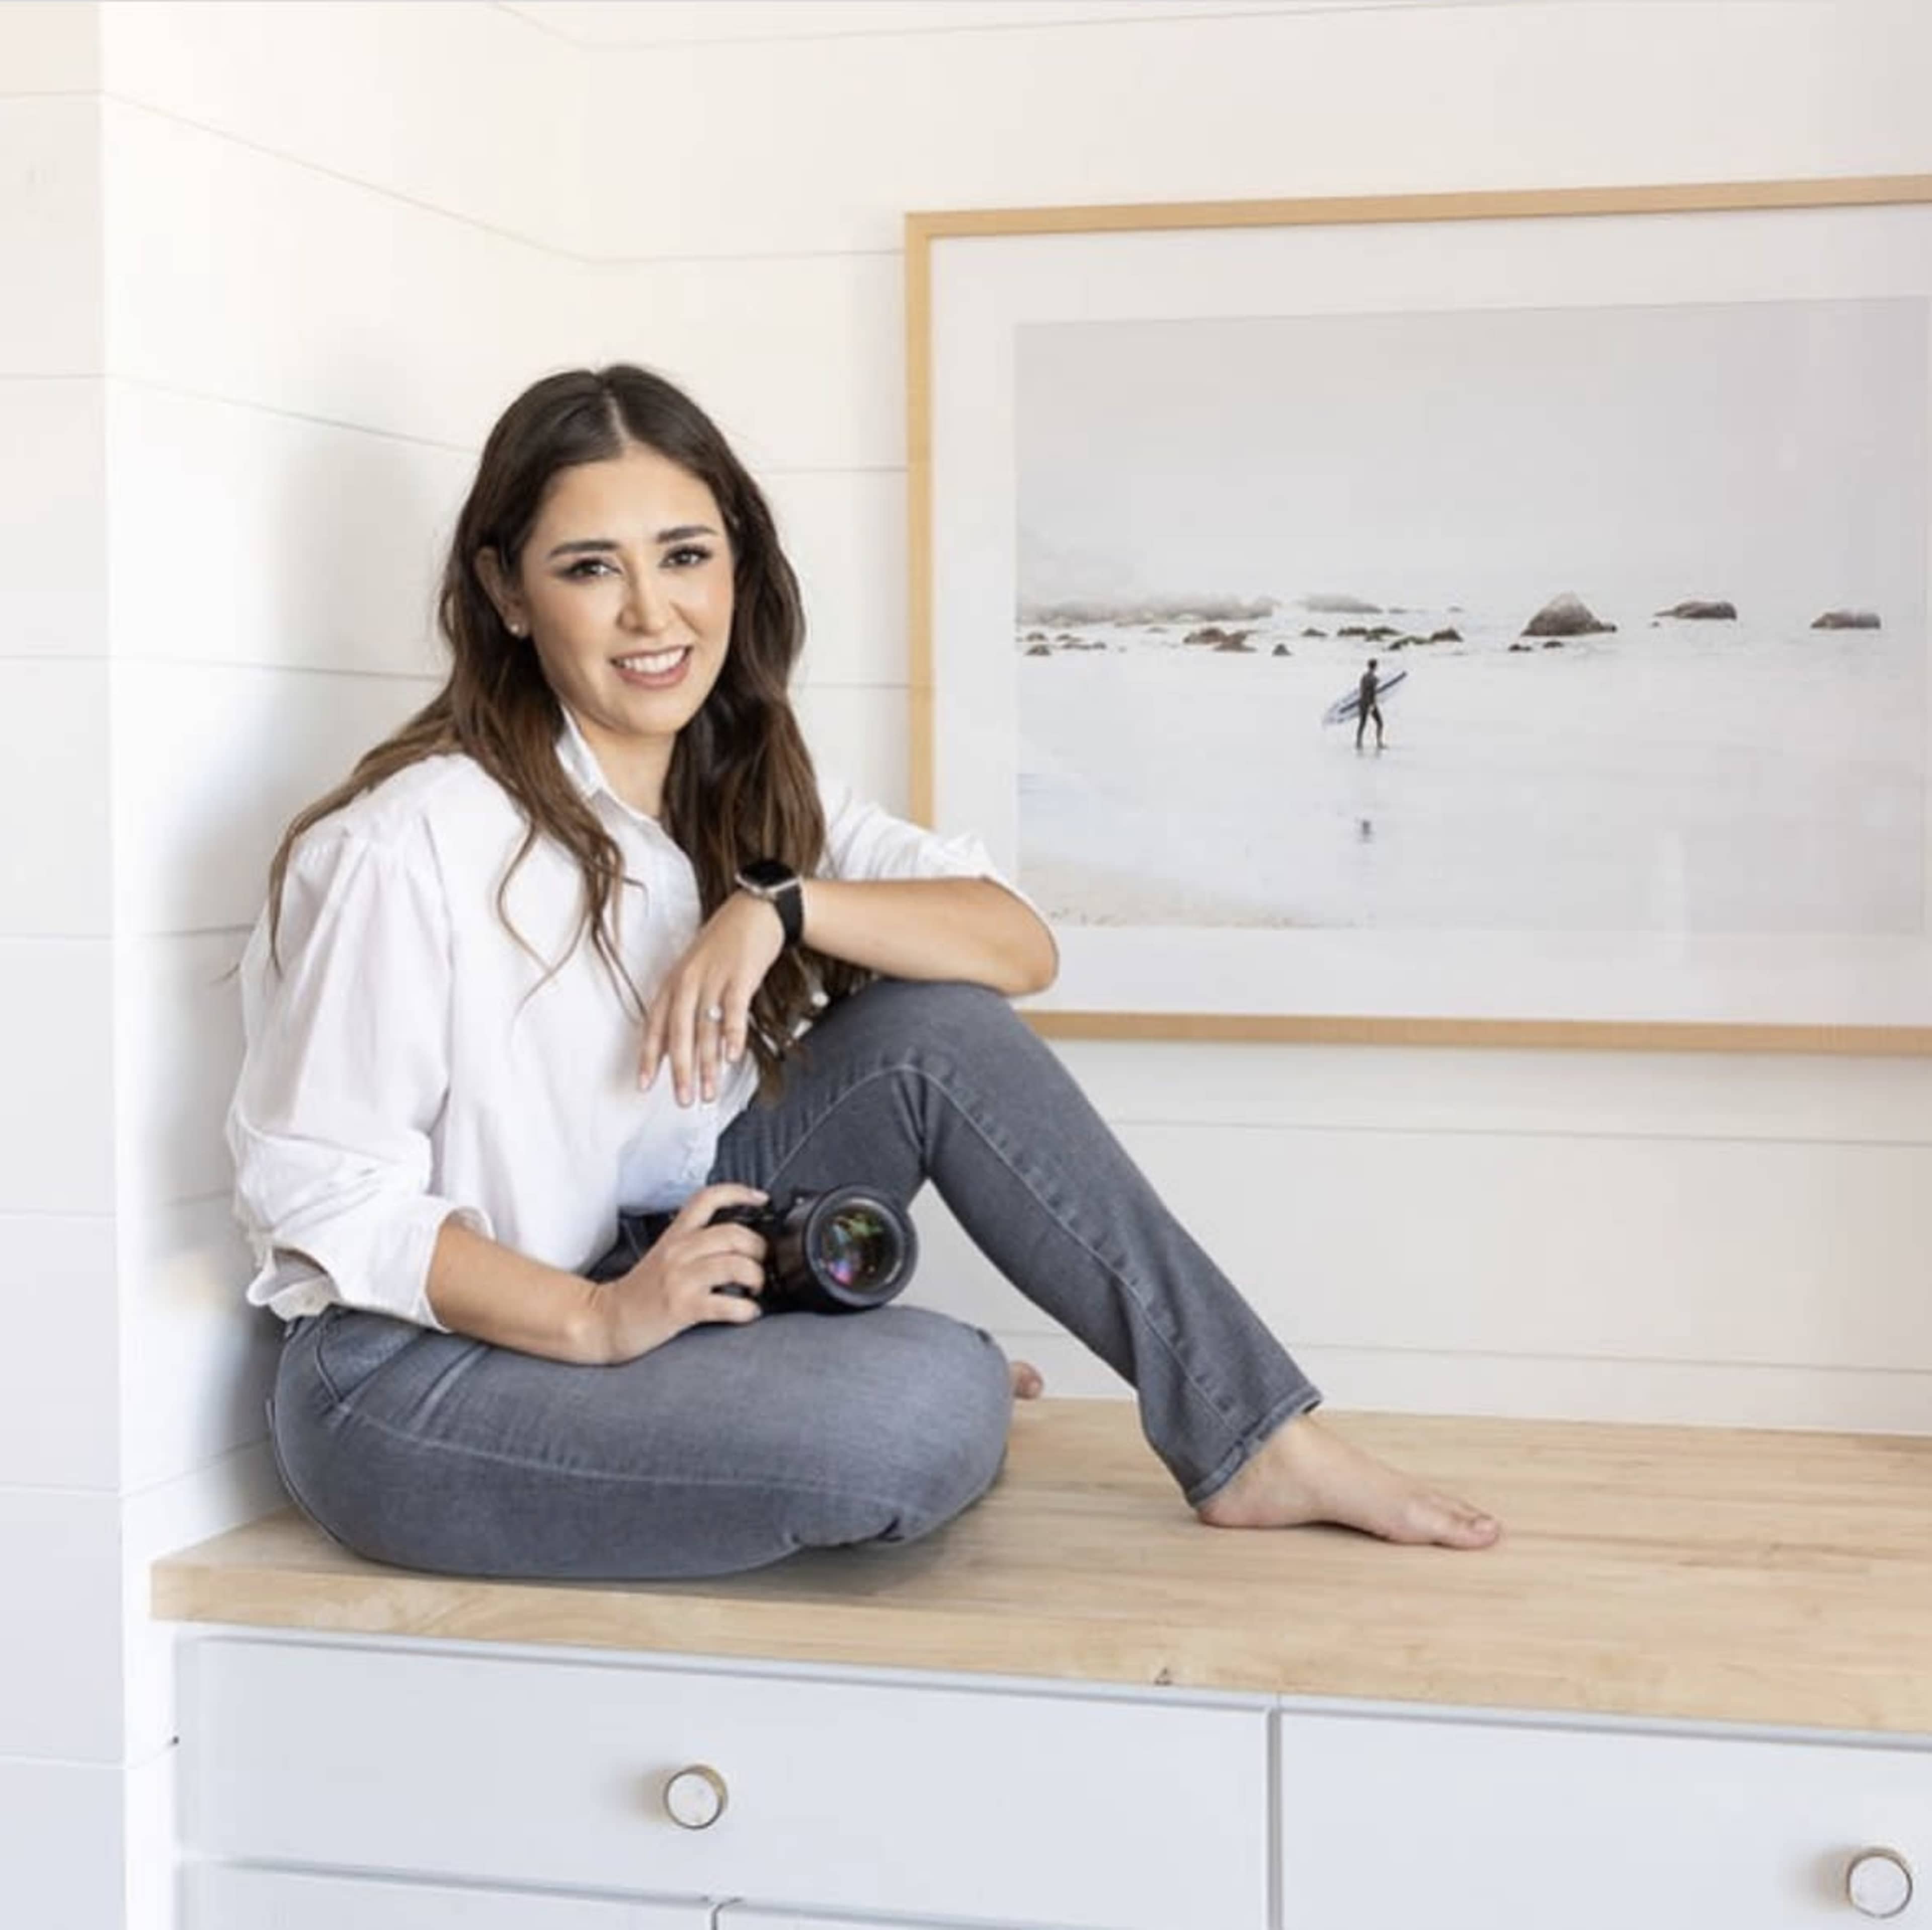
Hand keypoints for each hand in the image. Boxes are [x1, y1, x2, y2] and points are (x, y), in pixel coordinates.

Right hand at [583, 1183, 770, 1363]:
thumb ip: (694, 1243)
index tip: (761, 1199)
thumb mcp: (664, 1255)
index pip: (707, 1198)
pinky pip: (725, 1304)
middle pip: (733, 1233)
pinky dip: (746, 1309)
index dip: (738, 1192)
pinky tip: (749, 1312)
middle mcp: (678, 1251)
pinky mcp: (682, 1307)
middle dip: (759, 1247)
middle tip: (762, 1262)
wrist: (606, 1320)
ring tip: (756, 1287)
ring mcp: (680, 1278)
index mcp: (675, 1235)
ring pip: (735, 1264)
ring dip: (756, 1276)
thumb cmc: (640, 1291)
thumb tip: (737, 1241)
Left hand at [640, 893, 786, 1105]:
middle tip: (683, 1099)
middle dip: (681, 1070)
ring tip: (709, 1091)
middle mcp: (688, 981)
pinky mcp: (740, 975)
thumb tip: (674, 1047)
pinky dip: (732, 1035)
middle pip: (679, 1032)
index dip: (650, 1056)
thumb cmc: (725, 945)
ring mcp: (713, 978)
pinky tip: (732, 1057)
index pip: (655, 1025)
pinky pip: (734, 1011)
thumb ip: (684, 1007)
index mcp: (674, 982)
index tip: (644, 1084)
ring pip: (706, 1028)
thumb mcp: (695, 971)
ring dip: (708, 1064)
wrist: (755, 911)